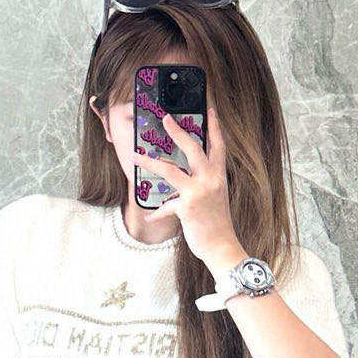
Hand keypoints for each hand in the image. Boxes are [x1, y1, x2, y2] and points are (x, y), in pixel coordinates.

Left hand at [141, 100, 240, 263]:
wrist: (222, 247)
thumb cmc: (217, 225)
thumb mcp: (213, 199)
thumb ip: (198, 184)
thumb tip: (173, 174)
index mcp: (218, 176)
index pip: (218, 146)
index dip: (214, 128)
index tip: (210, 110)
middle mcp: (211, 180)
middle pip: (193, 148)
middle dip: (178, 131)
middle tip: (165, 117)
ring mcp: (198, 192)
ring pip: (170, 170)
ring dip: (150, 162)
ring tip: (135, 155)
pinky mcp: (187, 207)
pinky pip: (165, 206)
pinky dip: (156, 214)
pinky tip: (149, 219)